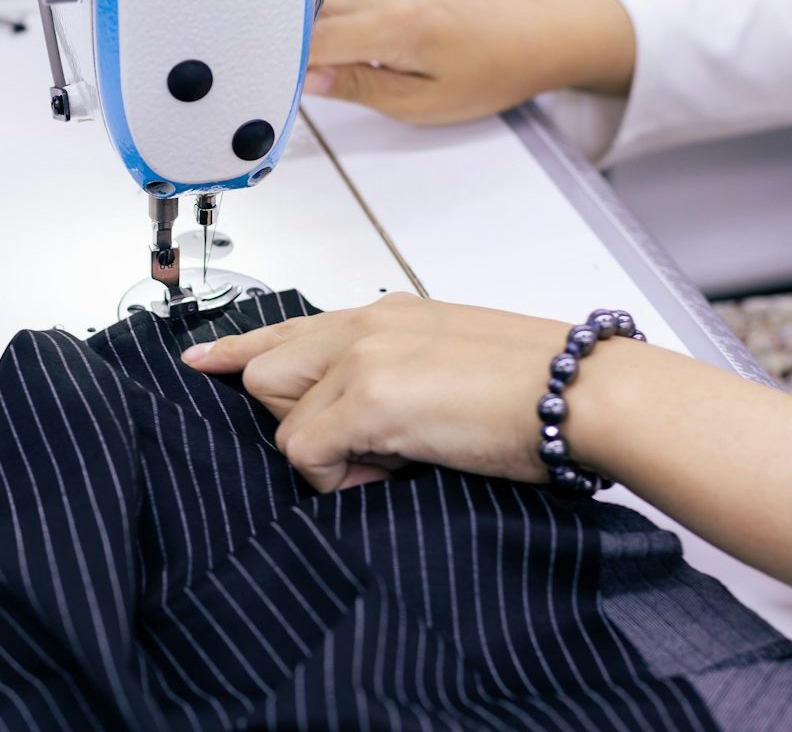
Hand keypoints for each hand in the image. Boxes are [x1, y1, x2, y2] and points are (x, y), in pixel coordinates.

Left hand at [181, 293, 595, 491]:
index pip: (288, 327)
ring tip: (394, 459)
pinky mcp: (369, 398)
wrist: (590, 394)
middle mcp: (365, 325)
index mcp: (387, 313)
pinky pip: (305, 453)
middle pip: (267, 374)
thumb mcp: (453, 362)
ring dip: (324, 452)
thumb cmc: (543, 389)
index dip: (238, 348)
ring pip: (281, 417)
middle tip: (370, 448)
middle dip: (299, 421)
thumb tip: (363, 422)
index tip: (201, 360)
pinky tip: (394, 472)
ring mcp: (363, 358)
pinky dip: (339, 478)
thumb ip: (396, 372)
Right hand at [304, 0, 636, 124]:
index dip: (285, 66)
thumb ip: (359, 88)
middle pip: (307, 16)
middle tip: (278, 82)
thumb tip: (310, 80)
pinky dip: (321, 21)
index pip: (314, 41)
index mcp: (396, 25)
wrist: (521, 38)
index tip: (272, 88)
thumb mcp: (421, 103)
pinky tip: (325, 46)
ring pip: (315, 3)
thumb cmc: (486, 71)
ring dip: (302, 33)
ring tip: (301, 66)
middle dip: (287, 48)